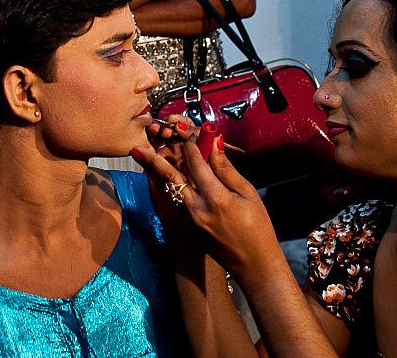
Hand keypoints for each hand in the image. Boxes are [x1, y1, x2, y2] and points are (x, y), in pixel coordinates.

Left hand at [133, 134, 287, 292]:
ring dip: (153, 171)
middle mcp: (197, 208)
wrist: (252, 264)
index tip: (189, 132)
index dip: (191, 144)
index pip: (196, 163)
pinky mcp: (188, 225)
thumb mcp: (247, 194)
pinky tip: (155, 174)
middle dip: (155, 159)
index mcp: (215, 198)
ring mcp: (189, 218)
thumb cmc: (257, 228)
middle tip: (139, 146)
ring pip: (167, 189)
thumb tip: (214, 144)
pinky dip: (163, 185)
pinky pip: (172, 199)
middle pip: (171, 177)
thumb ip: (226, 169)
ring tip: (140, 155)